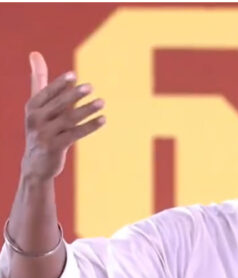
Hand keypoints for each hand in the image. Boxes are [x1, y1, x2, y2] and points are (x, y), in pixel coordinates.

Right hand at [21, 51, 104, 181]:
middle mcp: (36, 119)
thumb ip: (40, 79)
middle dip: (74, 95)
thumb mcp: (38, 104)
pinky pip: (75, 134)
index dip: (60, 84)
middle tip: (91, 87)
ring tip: (102, 102)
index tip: (74, 76)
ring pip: (69, 119)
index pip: (47, 92)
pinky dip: (90, 126)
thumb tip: (35, 52)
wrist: (36, 162)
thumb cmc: (41, 126)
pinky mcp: (55, 147)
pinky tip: (103, 119)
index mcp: (32, 107)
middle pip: (58, 105)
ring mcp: (45, 134)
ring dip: (86, 110)